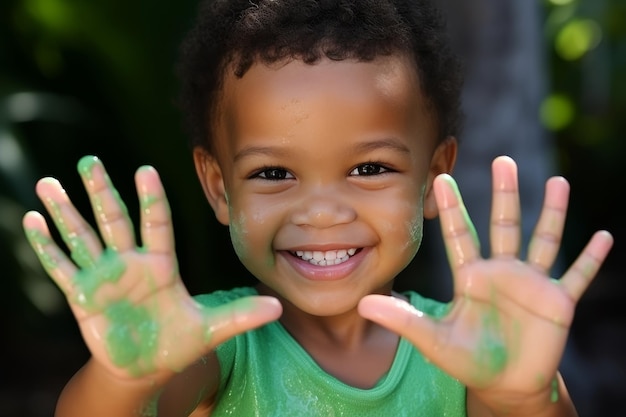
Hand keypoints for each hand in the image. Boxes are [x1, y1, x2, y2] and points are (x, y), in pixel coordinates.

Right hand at [23, 156, 280, 379]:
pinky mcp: (81, 296)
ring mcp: (103, 277)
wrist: (144, 367)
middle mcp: (130, 264)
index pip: (156, 225)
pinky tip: (32, 221)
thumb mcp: (210, 330)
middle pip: (114, 221)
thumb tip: (279, 307)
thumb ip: (241, 315)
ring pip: (82, 237)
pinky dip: (46, 246)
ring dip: (65, 212)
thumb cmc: (175, 344)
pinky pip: (61, 266)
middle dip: (102, 192)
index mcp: (161, 266)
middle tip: (89, 162)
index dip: (151, 200)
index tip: (146, 170)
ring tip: (48, 183)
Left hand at [359, 156, 612, 409]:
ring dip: (551, 213)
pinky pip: (576, 277)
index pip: (459, 235)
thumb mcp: (433, 339)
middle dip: (505, 194)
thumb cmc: (467, 358)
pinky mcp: (557, 303)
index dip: (451, 209)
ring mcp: (531, 284)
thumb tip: (362, 304)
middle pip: (504, 225)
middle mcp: (501, 272)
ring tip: (558, 182)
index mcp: (471, 276)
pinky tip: (603, 237)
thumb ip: (402, 319)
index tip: (441, 179)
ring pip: (542, 240)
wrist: (503, 383)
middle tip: (503, 161)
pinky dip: (589, 260)